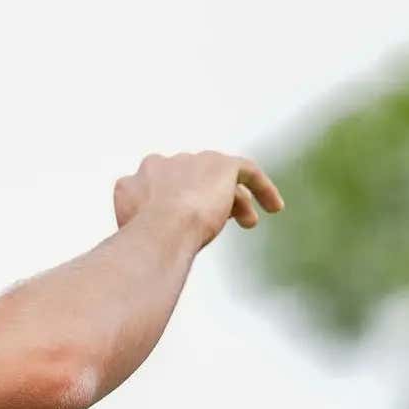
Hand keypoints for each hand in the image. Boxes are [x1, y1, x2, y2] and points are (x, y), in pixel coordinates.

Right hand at [113, 150, 283, 247]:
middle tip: (224, 221)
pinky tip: (275, 207)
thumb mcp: (133, 236)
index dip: (178, 203)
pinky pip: (247, 171)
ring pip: (218, 177)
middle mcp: (162, 163)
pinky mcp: (221, 164)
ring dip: (234, 199)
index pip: (163, 187)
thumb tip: (141, 247)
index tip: (189, 225)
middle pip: (192, 179)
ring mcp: (192, 161)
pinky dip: (262, 187)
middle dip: (206, 198)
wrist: (162, 228)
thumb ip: (140, 227)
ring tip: (249, 222)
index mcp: (136, 178)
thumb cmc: (142, 243)